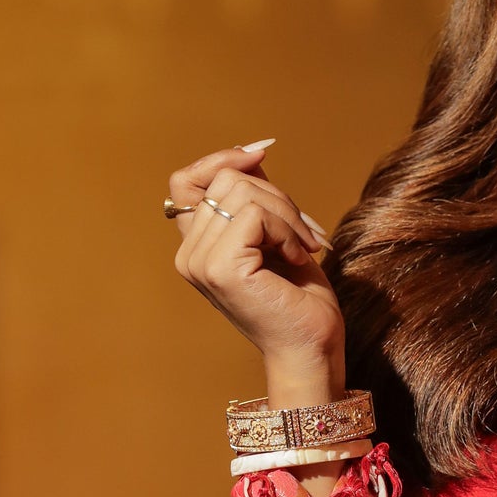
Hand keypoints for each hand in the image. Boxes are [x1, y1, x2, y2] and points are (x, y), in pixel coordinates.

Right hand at [169, 141, 344, 395]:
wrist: (312, 345)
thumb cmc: (298, 296)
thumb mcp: (276, 231)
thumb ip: (257, 195)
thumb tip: (253, 151)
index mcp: (196, 246)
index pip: (184, 180)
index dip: (221, 159)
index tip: (261, 154)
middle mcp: (189, 254)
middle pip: (226, 180)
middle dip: (277, 197)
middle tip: (305, 234)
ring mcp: (199, 262)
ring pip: (243, 192)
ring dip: (288, 215)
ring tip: (304, 246)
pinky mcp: (220, 267)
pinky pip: (256, 214)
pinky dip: (287, 229)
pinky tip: (298, 257)